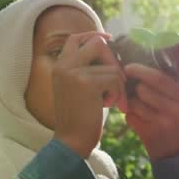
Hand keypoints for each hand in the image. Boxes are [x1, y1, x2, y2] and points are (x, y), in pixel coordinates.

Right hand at [53, 32, 127, 157]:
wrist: (71, 142)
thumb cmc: (78, 118)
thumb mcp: (77, 88)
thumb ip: (86, 69)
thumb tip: (108, 48)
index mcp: (59, 66)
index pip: (76, 38)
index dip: (95, 36)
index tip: (109, 41)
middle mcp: (63, 65)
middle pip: (96, 43)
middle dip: (113, 60)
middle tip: (118, 80)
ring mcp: (73, 72)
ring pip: (111, 66)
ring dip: (118, 85)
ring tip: (110, 101)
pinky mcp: (86, 83)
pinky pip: (114, 78)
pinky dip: (117, 94)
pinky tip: (109, 106)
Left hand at [124, 63, 178, 160]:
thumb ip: (178, 80)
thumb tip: (165, 53)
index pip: (160, 78)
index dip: (141, 70)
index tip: (128, 66)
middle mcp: (176, 111)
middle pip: (144, 90)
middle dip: (133, 85)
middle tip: (129, 83)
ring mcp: (162, 124)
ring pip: (134, 103)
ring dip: (131, 100)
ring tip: (136, 102)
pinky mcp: (148, 135)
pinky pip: (130, 116)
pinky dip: (129, 114)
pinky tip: (137, 116)